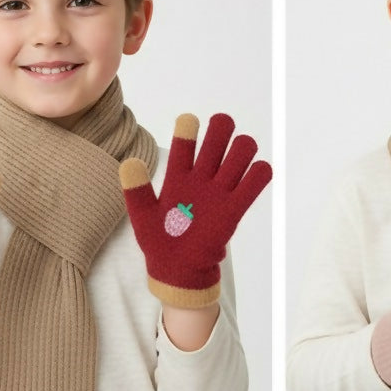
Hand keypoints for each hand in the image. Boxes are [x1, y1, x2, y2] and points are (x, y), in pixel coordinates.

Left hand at [120, 113, 271, 307]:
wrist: (178, 269)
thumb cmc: (159, 241)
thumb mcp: (142, 215)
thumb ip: (136, 189)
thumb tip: (129, 161)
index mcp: (178, 176)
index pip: (184, 142)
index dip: (188, 127)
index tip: (188, 121)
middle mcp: (202, 177)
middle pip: (218, 137)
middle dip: (222, 128)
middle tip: (220, 134)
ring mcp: (220, 191)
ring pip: (241, 152)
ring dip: (242, 148)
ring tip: (233, 162)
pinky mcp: (235, 208)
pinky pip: (256, 181)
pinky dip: (260, 172)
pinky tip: (255, 175)